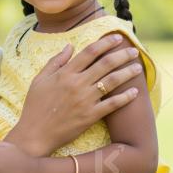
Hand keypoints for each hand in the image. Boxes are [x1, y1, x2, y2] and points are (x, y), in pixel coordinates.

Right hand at [6, 34, 142, 156]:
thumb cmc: (34, 106)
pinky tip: (135, 92)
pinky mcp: (90, 116)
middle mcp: (77, 84)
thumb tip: (70, 46)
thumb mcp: (39, 79)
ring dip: (127, 72)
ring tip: (138, 67)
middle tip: (134, 50)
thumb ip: (55, 61)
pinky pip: (112, 104)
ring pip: (112, 82)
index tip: (117, 38)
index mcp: (65, 73)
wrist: (34, 134)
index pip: (90, 52)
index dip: (106, 43)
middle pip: (105, 64)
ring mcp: (85, 100)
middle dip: (122, 55)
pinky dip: (125, 97)